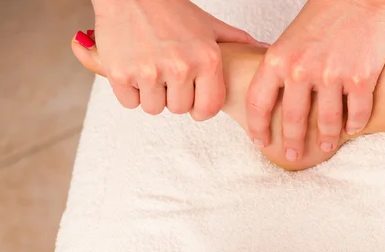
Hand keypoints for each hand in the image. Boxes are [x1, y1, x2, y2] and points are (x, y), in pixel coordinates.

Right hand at [91, 0, 261, 117]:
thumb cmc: (170, 9)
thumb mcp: (208, 25)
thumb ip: (236, 41)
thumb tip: (263, 49)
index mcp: (206, 60)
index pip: (208, 109)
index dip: (200, 108)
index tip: (193, 101)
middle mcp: (180, 67)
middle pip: (179, 109)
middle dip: (173, 96)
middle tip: (167, 75)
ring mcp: (149, 71)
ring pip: (154, 108)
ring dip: (152, 95)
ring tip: (151, 69)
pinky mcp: (121, 74)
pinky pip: (130, 102)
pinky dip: (130, 90)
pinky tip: (134, 68)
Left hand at [246, 0, 384, 160]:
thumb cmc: (322, 16)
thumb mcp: (288, 41)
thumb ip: (279, 70)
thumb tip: (271, 101)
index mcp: (278, 60)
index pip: (258, 104)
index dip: (257, 128)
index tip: (260, 141)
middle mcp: (301, 70)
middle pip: (292, 120)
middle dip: (292, 143)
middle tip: (293, 156)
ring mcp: (332, 75)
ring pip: (327, 121)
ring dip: (326, 139)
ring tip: (326, 146)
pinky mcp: (361, 77)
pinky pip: (357, 112)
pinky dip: (355, 125)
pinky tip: (352, 129)